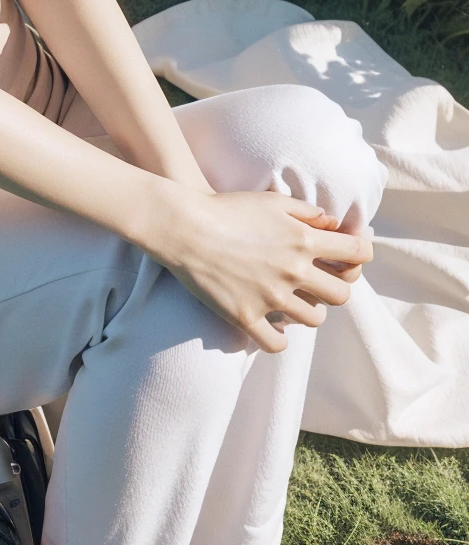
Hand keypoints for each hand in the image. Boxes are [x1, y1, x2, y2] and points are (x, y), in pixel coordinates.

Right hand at [154, 189, 373, 352]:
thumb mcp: (272, 200)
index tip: (349, 257)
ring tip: (292, 302)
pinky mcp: (246, 317)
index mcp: (304, 241)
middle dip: (335, 287)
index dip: (359, 254)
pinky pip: (277, 344)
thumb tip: (332, 224)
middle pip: (342, 294)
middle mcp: (293, 272)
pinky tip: (271, 327)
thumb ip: (307, 212)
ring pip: (314, 320)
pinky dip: (278, 339)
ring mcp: (271, 298)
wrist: (184, 227)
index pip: (357, 254)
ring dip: (308, 311)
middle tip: (317, 283)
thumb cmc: (228, 208)